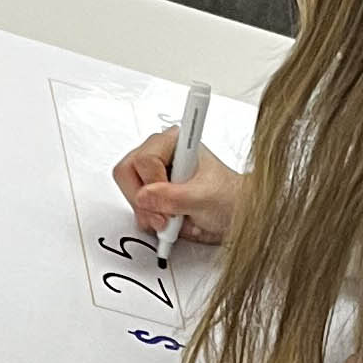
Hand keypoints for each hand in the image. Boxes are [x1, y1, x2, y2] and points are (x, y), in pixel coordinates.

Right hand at [113, 128, 242, 246]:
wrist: (235, 215)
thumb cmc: (229, 198)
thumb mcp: (204, 198)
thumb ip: (174, 197)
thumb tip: (145, 196)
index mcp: (176, 141)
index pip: (145, 158)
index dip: (153, 183)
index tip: (169, 196)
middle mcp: (161, 153)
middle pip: (127, 172)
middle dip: (145, 201)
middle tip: (167, 216)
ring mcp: (154, 172)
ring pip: (129, 190)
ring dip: (148, 213)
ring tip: (173, 219)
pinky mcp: (152, 191)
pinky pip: (136, 205)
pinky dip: (149, 219)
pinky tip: (169, 221)